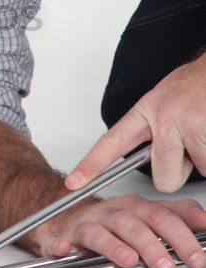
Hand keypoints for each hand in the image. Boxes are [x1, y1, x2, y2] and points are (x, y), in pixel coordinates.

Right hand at [36, 193, 205, 267]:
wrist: (69, 218)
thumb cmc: (111, 223)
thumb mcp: (147, 217)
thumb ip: (177, 217)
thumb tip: (205, 220)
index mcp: (137, 207)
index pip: (164, 216)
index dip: (183, 234)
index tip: (198, 255)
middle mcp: (115, 212)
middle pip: (136, 223)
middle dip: (155, 244)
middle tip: (168, 266)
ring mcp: (90, 222)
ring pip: (104, 231)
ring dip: (116, 245)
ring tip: (129, 261)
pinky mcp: (67, 236)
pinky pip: (63, 240)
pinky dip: (62, 246)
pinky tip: (65, 251)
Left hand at [65, 54, 205, 192]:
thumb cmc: (198, 85)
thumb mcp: (166, 102)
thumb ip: (154, 131)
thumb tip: (155, 162)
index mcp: (146, 111)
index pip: (110, 142)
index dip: (90, 165)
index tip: (73, 182)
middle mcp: (161, 117)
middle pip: (162, 178)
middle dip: (180, 171)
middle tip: (190, 147)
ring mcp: (184, 124)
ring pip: (192, 171)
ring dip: (203, 158)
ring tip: (204, 130)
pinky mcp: (203, 130)